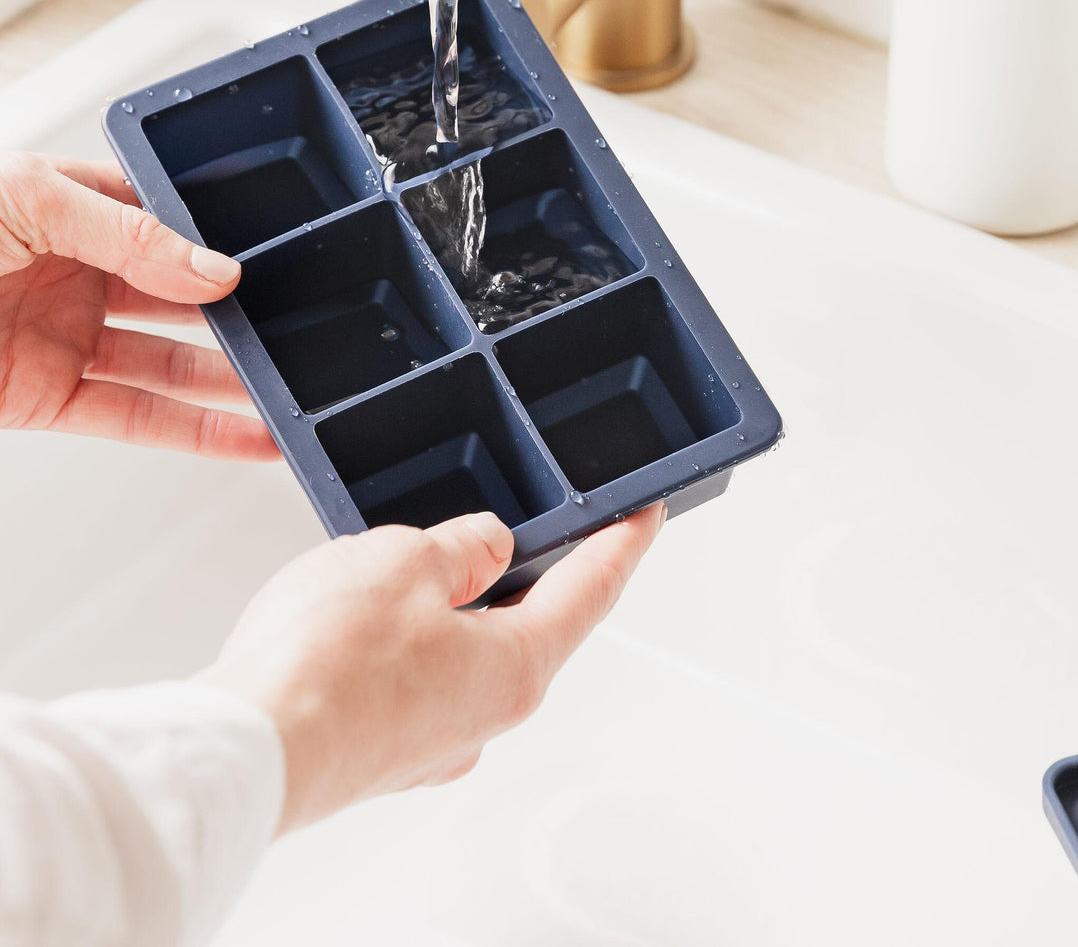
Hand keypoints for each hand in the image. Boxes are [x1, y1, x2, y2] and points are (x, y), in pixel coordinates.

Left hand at [0, 151, 275, 458]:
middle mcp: (76, 273)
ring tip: (288, 384)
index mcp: (73, 208)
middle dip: (239, 313)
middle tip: (295, 323)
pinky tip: (247, 435)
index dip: (217, 241)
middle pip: (180, 297)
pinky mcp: (46, 399)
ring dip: (231, 379)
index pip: (166, 221)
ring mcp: (64, 337)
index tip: (270, 258)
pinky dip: (196, 434)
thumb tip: (213, 268)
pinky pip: (132, 420)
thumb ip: (125, 231)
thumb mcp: (28, 198)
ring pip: (169, 363)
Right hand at [200, 504, 664, 828]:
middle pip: (526, 625)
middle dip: (520, 569)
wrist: (245, 749)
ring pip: (461, 651)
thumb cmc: (324, 668)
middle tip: (520, 520)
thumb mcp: (405, 559)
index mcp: (514, 668)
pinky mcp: (380, 749)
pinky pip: (410, 678)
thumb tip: (486, 544)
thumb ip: (459, 544)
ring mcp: (429, 741)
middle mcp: (482, 716)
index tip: (643, 516)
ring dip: (448, 604)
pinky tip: (362, 614)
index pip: (590, 592)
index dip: (620, 542)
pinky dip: (402, 638)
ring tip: (406, 559)